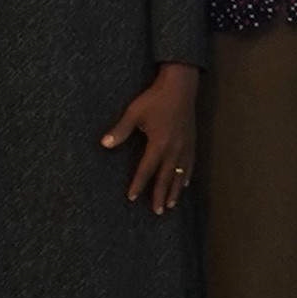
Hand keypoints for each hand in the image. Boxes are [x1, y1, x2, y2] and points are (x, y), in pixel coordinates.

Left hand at [104, 60, 200, 216]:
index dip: (138, 184)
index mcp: (159, 144)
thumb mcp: (134, 113)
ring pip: (179, 174)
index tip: (132, 198)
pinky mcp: (192, 141)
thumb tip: (104, 144)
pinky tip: (185, 183)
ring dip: (175, 190)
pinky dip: (186, 175)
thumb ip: (120, 131)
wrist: (180, 86)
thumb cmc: (155, 99)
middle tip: (157, 211)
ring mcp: (185, 146)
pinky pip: (190, 163)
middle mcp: (174, 149)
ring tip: (171, 204)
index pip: (146, 170)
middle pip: (165, 177)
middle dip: (160, 195)